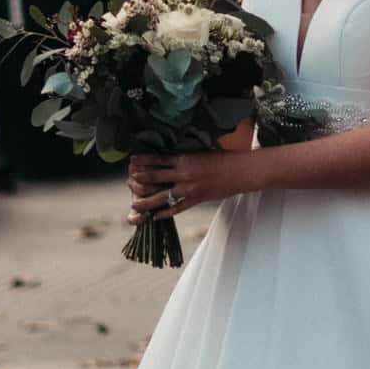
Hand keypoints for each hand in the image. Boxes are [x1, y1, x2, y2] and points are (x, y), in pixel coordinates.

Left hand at [126, 149, 244, 224]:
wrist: (240, 171)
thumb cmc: (222, 158)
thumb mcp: (201, 151)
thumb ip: (184, 156)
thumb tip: (169, 156)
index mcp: (184, 158)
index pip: (157, 159)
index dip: (143, 161)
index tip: (131, 161)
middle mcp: (183, 174)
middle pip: (154, 178)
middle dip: (139, 180)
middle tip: (129, 182)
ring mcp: (189, 189)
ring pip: (161, 196)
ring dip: (146, 201)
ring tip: (134, 204)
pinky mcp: (196, 200)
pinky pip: (177, 208)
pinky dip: (165, 213)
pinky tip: (155, 217)